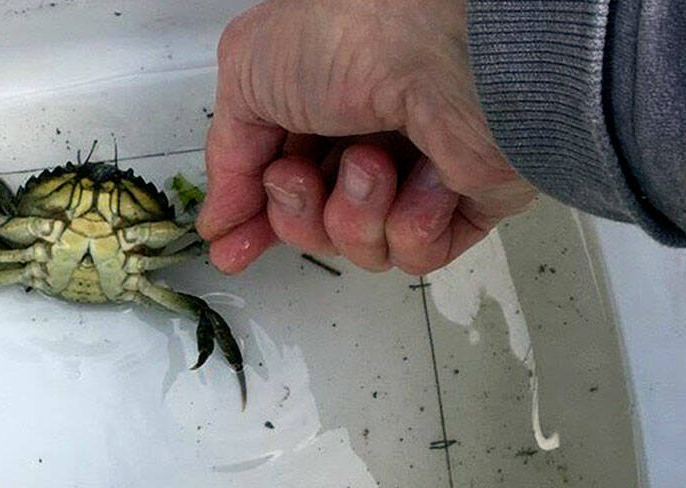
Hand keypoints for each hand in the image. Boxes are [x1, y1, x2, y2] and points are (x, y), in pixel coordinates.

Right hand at [197, 0, 535, 274]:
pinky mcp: (464, 204)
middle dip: (297, 212)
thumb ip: (227, 152)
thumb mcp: (248, 72)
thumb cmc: (359, 33)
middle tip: (302, 178)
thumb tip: (221, 218)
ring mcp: (417, 170)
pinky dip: (409, 223)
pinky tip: (426, 178)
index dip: (252, 215)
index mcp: (321, 97)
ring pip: (359, 244)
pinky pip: (414, 255)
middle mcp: (370, 132)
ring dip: (353, 213)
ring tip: (375, 163)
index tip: (231, 245)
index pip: (277, 176)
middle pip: (310, 222)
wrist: (453, 51)